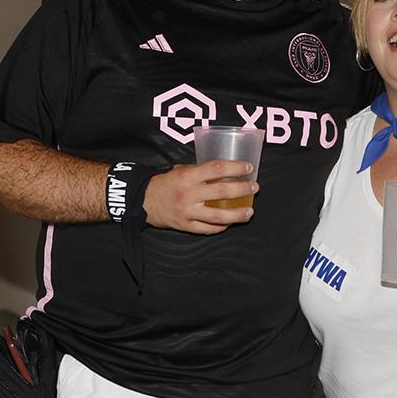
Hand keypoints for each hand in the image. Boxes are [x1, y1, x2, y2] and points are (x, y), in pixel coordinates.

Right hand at [143, 161, 257, 234]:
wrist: (141, 200)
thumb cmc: (163, 182)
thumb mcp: (180, 170)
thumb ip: (199, 172)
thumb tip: (222, 172)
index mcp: (188, 176)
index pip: (216, 169)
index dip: (235, 168)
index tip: (248, 168)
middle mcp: (189, 194)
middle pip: (222, 192)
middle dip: (242, 190)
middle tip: (254, 187)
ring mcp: (188, 212)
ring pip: (218, 216)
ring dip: (237, 214)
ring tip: (249, 212)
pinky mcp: (185, 225)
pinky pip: (207, 229)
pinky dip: (220, 226)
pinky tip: (229, 223)